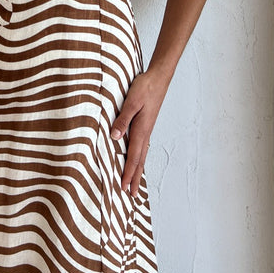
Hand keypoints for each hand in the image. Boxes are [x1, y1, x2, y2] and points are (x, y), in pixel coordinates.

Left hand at [110, 70, 168, 196]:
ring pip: (142, 154)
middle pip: (139, 160)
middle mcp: (145, 132)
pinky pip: (142, 145)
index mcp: (141, 129)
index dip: (128, 173)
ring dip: (137, 169)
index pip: (134, 157)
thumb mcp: (131, 101)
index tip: (124, 189)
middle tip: (131, 195)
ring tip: (135, 183)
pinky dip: (139, 157)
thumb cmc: (144, 87)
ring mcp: (147, 128)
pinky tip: (137, 158)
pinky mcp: (147, 123)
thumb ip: (123, 118)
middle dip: (134, 178)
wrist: (158, 77)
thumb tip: (115, 137)